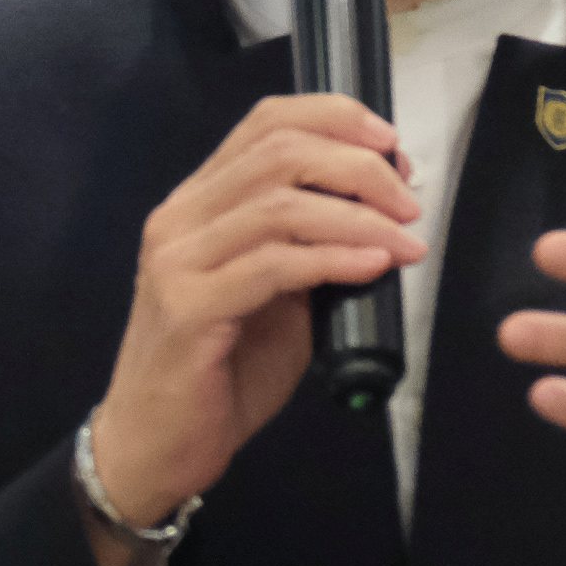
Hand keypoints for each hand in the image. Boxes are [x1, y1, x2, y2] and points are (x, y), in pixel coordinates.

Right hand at [81, 95, 421, 565]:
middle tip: (409, 203)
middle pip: (279, 153)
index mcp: (199, 203)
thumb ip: (308, 251)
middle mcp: (181, 218)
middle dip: (359, 167)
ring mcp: (178, 261)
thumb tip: (378, 219)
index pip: (266, 122)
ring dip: (358, 218)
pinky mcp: (188, 308)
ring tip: (405, 242)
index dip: (336, 118)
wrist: (156, 446)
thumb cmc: (218, 375)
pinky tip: (372, 268)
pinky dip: (333, 259)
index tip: (392, 146)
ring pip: (279, 205)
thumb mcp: (275, 298)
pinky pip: (273, 266)